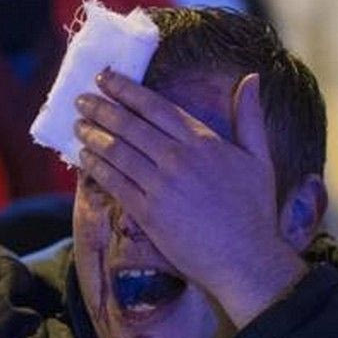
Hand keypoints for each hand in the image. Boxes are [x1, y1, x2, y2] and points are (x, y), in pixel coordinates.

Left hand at [74, 69, 306, 327]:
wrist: (246, 259)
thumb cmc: (255, 210)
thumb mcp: (260, 158)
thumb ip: (251, 117)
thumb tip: (251, 78)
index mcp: (203, 141)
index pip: (155, 107)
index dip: (126, 90)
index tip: (105, 78)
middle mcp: (177, 158)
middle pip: (129, 126)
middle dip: (101, 109)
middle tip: (82, 98)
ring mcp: (160, 186)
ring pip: (117, 152)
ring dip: (93, 136)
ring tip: (78, 125)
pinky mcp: (148, 213)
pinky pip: (115, 184)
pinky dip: (96, 167)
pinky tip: (84, 158)